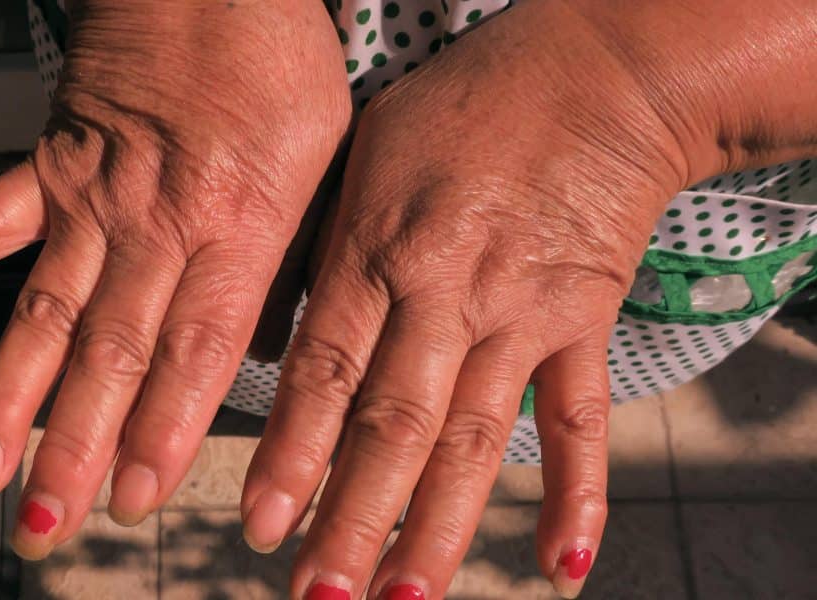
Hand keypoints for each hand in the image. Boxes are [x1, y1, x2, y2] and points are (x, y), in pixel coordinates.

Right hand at [0, 0, 349, 558]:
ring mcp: (93, 191)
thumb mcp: (327, 164)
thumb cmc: (277, 61)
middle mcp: (156, 217)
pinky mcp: (51, 159)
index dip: (162, 431)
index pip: (196, 349)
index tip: (135, 496)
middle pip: (110, 350)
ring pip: (45, 309)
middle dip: (79, 445)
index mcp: (237, 220)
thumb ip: (294, 262)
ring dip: (9, 395)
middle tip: (52, 519)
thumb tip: (272, 350)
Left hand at [242, 2, 707, 597]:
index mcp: (379, 247)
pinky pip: (581, 418)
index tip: (260, 530)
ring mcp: (521, 311)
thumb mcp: (368, 153)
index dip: (290, 454)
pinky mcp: (585, 320)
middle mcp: (446, 290)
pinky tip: (562, 566)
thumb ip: (329, 247)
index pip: (323, 369)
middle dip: (353, 515)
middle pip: (393, 421)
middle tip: (320, 595)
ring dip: (440, 526)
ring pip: (475, 436)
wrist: (597, 73)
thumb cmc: (465, 106)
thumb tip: (283, 336)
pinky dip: (577, 492)